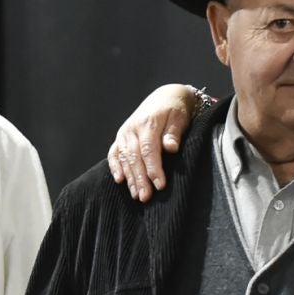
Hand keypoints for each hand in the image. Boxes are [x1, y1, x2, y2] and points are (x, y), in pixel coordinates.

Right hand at [107, 84, 198, 202]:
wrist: (164, 97)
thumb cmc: (175, 110)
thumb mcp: (179, 117)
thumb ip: (174, 132)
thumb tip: (171, 148)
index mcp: (147, 122)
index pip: (149, 149)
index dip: (153, 168)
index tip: (160, 185)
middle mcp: (132, 128)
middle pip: (134, 157)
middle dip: (140, 178)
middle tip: (146, 197)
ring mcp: (124, 133)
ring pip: (124, 158)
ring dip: (130, 177)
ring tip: (136, 195)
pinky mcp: (120, 137)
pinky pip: (114, 153)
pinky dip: (115, 167)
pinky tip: (120, 180)